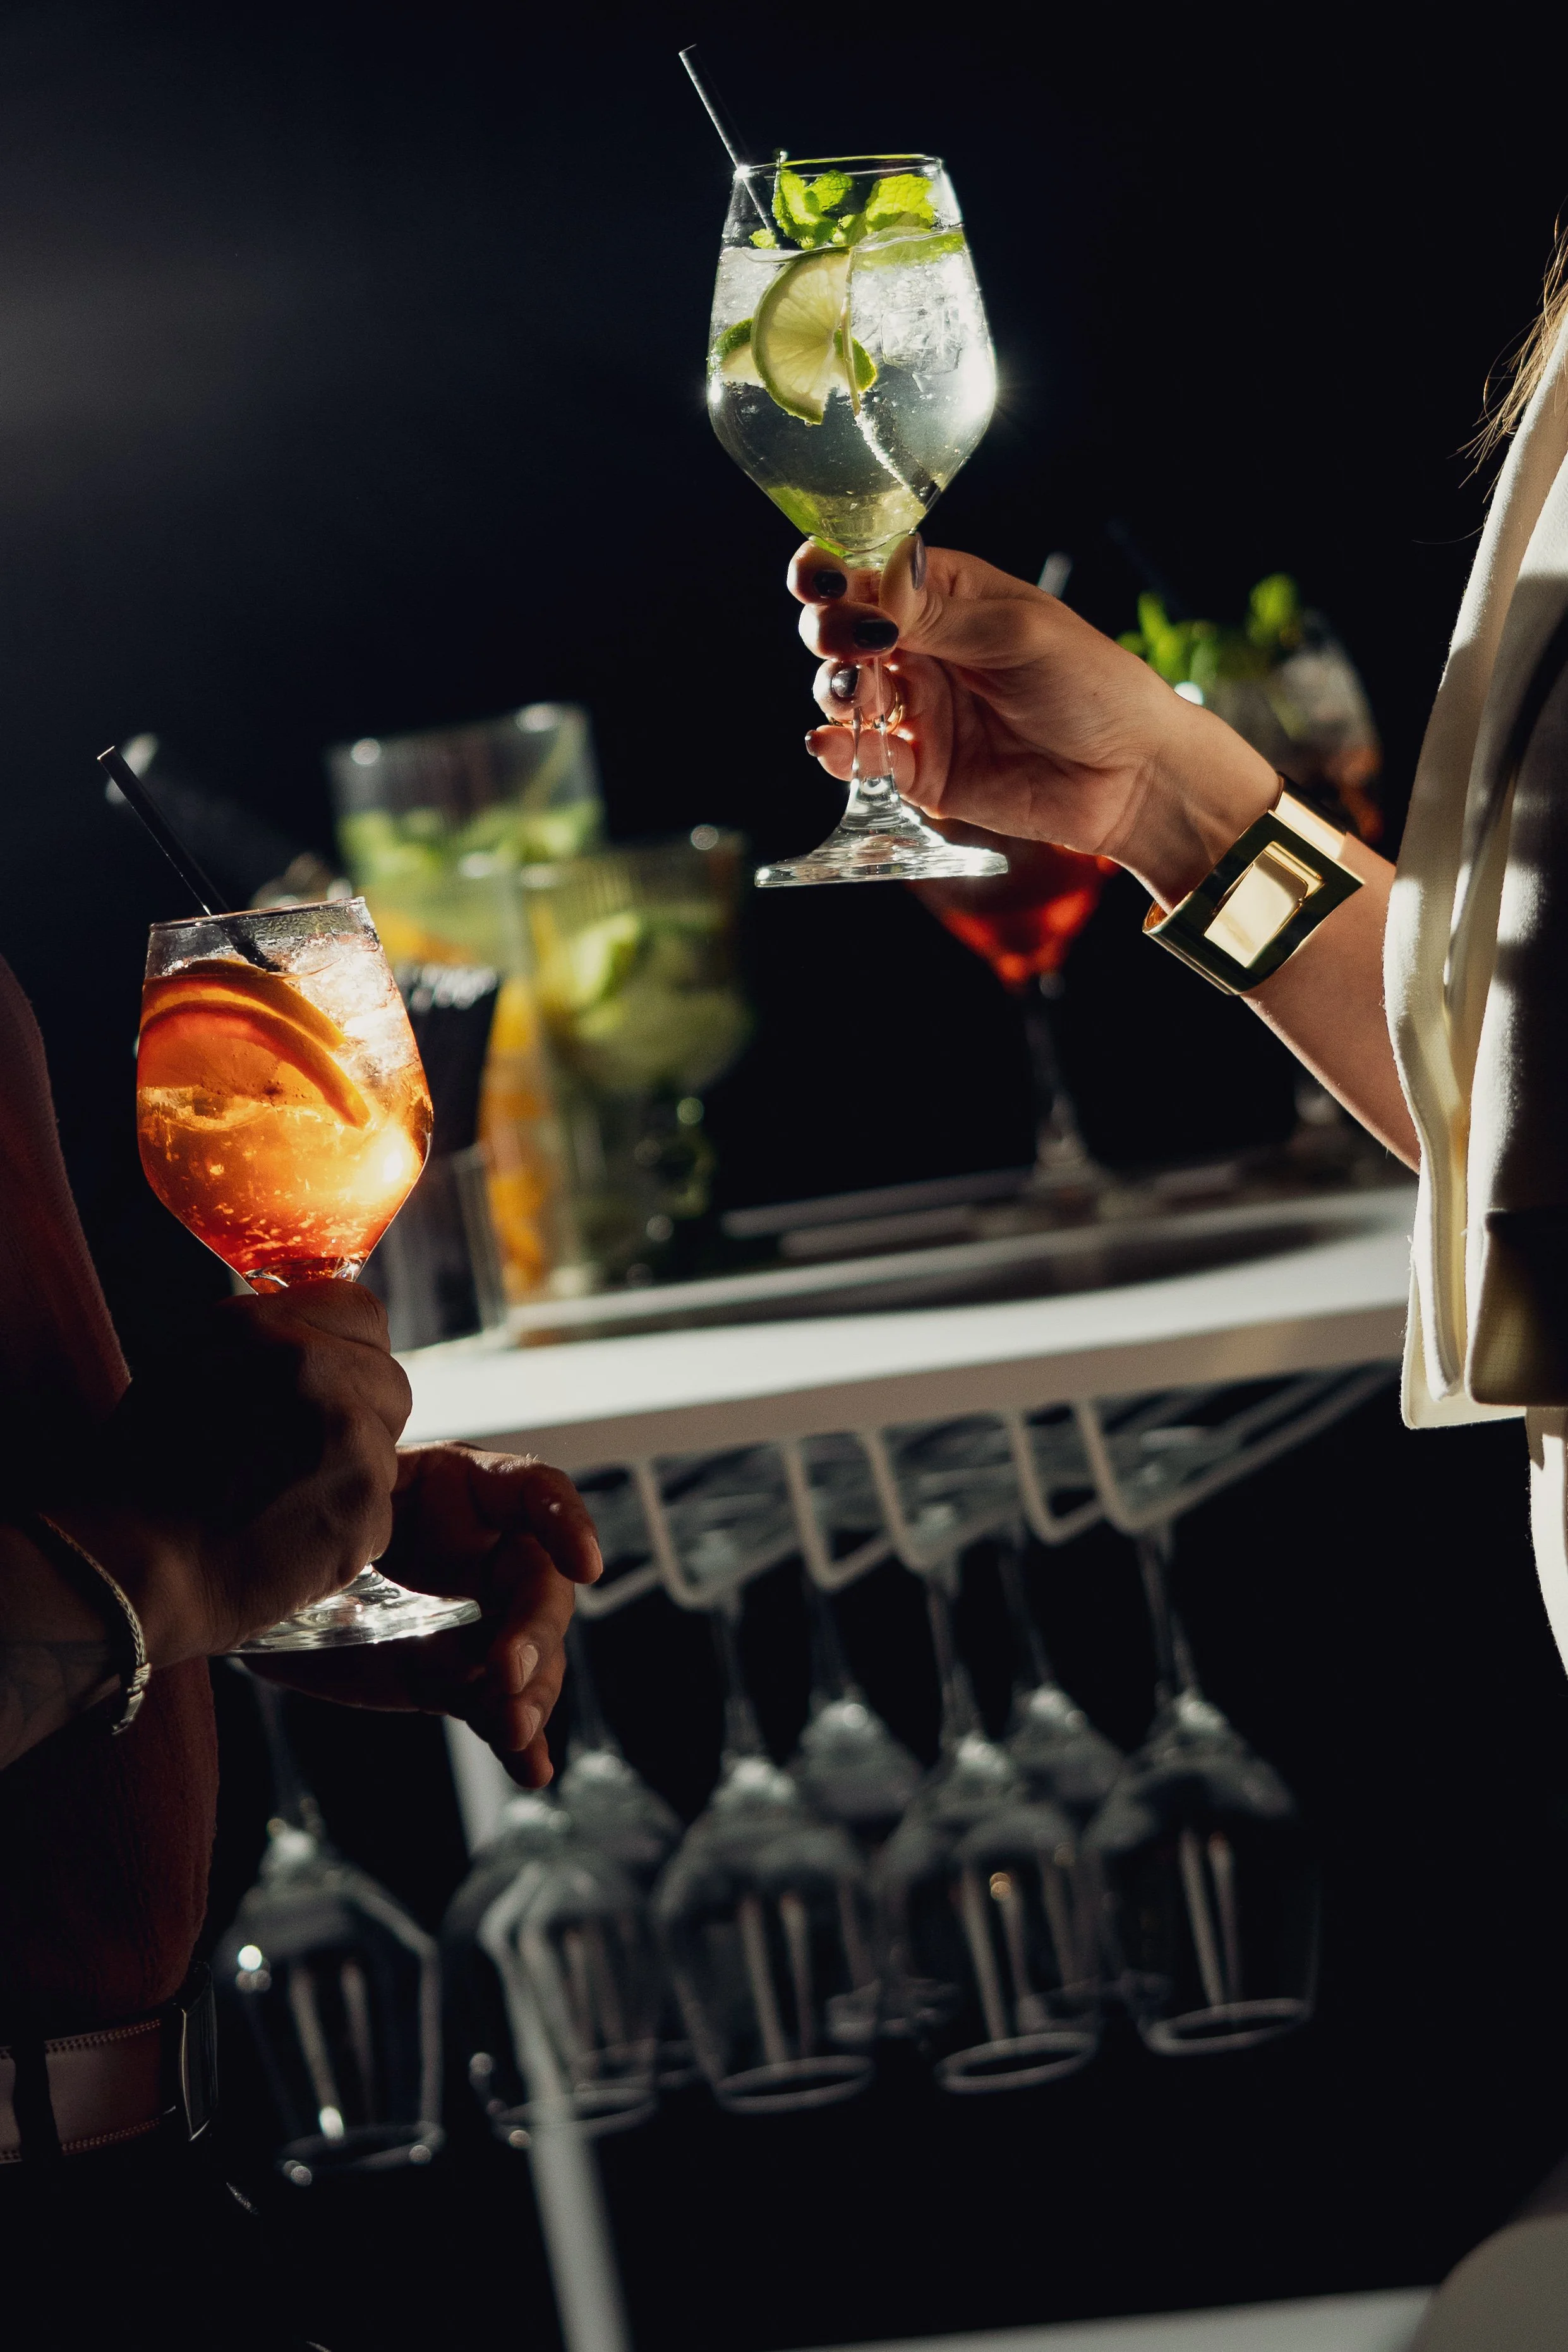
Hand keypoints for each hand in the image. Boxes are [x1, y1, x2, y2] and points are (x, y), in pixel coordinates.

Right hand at [45, 1281, 410, 1663]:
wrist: (132, 1569)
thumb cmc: (139, 1474)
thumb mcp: (188, 1369)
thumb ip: (261, 1344)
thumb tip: (304, 1337)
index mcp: (266, 1329)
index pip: (358, 1311)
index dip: (343, 1347)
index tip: (325, 1375)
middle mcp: (317, 1373)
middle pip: (385, 1379)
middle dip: (355, 1410)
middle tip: (300, 1448)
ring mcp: (353, 1442)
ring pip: (383, 1445)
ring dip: (348, 1466)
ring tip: (282, 1495)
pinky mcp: (369, 1510)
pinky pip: (377, 1506)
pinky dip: (343, 1521)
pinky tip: (290, 1532)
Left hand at [248, 1445, 602, 1788]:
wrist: (266, 1586)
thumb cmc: (303, 1517)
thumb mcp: (334, 1495)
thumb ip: (359, 1504)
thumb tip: (356, 1522)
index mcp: (466, 1488)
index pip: (536, 1493)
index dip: (568, 1523)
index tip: (586, 1566)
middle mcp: (488, 1554)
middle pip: (541, 1589)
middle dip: (534, 1634)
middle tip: (505, 1672)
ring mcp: (479, 1621)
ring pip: (532, 1659)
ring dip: (532, 1696)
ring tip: (513, 1730)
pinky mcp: (459, 1678)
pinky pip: (497, 1709)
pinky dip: (520, 1744)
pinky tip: (532, 1768)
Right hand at [793, 537, 1280, 905]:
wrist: (1132, 777)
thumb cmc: (1095, 686)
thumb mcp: (1019, 634)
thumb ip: (938, 615)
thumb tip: (866, 588)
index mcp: (947, 596)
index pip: (869, 571)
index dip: (832, 574)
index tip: (819, 585)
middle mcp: (924, 648)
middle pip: (841, 630)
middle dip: (828, 632)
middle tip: (847, 647)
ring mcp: (919, 709)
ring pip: (844, 692)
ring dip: (835, 691)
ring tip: (856, 697)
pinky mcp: (921, 769)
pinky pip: (861, 757)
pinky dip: (839, 752)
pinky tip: (839, 746)